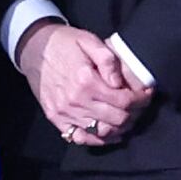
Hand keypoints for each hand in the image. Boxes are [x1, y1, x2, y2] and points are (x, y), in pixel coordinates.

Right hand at [25, 21, 152, 149]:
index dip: (141, 100)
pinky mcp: (56, 119)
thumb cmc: (64, 43)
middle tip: (139, 106)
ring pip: (103, 132)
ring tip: (127, 117)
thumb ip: (107, 60)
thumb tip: (120, 82)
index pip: (124, 101)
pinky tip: (109, 132)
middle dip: (134, 114)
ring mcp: (65, 113)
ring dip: (120, 127)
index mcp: (86, 81)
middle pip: (117, 119)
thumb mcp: (88, 40)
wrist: (34, 49)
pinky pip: (81, 138)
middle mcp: (76, 101)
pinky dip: (99, 139)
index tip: (147, 94)